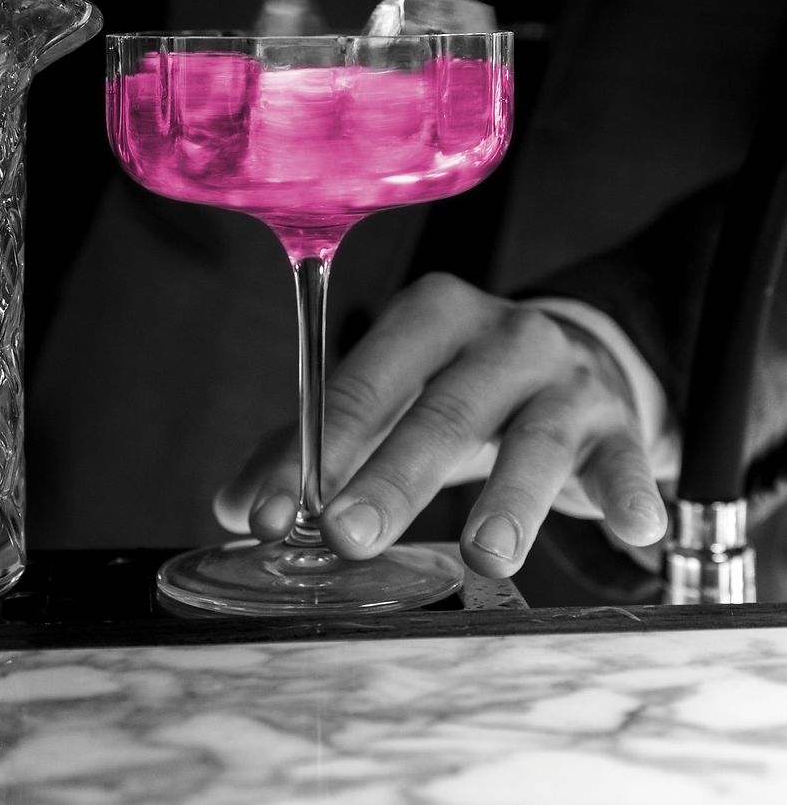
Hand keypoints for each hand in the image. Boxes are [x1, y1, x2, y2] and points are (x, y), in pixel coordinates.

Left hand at [215, 273, 668, 576]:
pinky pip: (627, 460)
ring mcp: (565, 379)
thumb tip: (238, 508)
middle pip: (443, 408)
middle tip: (352, 535)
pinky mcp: (619, 425)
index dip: (317, 450)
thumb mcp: (392, 399)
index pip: (364, 382)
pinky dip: (631, 494)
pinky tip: (633, 528)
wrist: (576, 362)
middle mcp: (501, 335)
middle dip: (394, 476)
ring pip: (537, 438)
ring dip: (511, 499)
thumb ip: (315, 448)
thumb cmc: (461, 387)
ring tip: (487, 556)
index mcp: (430, 316)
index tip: (275, 514)